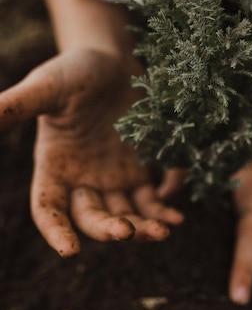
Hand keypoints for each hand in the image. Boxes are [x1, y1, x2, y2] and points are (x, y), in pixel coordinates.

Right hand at [0, 48, 183, 255]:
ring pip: (128, 212)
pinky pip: (156, 194)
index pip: (48, 209)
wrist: (112, 58)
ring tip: (164, 230)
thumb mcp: (45, 87)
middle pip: (93, 218)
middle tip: (127, 231)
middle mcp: (85, 178)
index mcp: (55, 167)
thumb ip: (14, 107)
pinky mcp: (143, 166)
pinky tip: (177, 210)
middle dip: (109, 229)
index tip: (69, 251)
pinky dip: (166, 203)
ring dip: (144, 225)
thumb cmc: (74, 71)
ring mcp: (116, 175)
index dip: (55, 231)